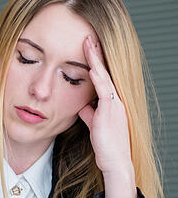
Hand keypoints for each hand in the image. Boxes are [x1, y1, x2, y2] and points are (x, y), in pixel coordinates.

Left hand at [77, 35, 135, 197]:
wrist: (115, 161)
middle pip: (104, 71)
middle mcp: (116, 100)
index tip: (87, 46)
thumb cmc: (105, 145)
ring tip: (89, 42)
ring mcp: (115, 104)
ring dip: (96, 59)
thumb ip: (89, 114)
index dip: (94, 61)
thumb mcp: (94, 125)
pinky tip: (91, 67)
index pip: (102, 77)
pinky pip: (104, 91)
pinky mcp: (111, 111)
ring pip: (104, 77)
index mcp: (112, 102)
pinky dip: (98, 78)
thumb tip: (82, 106)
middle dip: (96, 53)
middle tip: (88, 35)